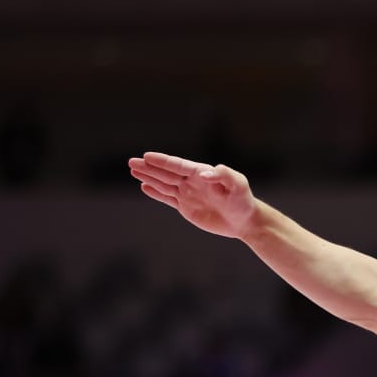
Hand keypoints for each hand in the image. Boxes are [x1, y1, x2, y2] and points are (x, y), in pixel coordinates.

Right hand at [128, 151, 256, 238]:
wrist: (245, 221)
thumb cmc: (243, 201)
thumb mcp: (238, 186)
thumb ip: (224, 176)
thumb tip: (204, 174)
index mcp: (201, 173)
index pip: (178, 166)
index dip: (162, 161)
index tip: (147, 156)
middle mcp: (192, 181)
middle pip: (166, 173)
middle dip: (149, 168)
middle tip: (131, 161)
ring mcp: (188, 194)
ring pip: (164, 184)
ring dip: (149, 177)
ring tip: (133, 170)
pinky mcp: (187, 207)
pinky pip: (168, 198)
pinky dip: (156, 193)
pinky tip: (144, 186)